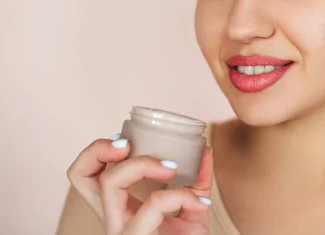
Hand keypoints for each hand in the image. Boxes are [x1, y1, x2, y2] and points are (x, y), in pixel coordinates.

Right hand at [67, 136, 212, 234]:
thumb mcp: (192, 209)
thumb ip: (196, 181)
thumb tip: (204, 150)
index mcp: (121, 208)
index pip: (86, 177)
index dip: (95, 152)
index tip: (125, 140)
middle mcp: (113, 219)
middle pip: (79, 177)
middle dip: (98, 149)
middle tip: (128, 144)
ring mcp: (122, 231)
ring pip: (109, 185)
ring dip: (141, 164)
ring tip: (172, 166)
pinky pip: (151, 205)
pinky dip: (180, 195)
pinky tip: (201, 204)